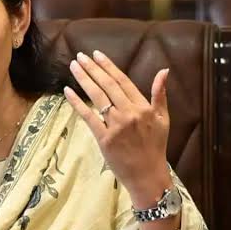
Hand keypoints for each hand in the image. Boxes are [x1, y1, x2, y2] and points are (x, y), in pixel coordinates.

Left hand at [63, 50, 171, 203]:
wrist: (148, 175)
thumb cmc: (155, 147)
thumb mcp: (163, 119)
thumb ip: (160, 94)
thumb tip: (163, 71)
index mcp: (143, 107)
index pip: (122, 81)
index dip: (108, 66)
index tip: (97, 54)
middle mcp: (129, 113)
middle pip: (107, 86)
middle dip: (92, 69)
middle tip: (80, 56)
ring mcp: (115, 126)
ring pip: (97, 97)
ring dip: (84, 80)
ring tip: (74, 66)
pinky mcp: (104, 138)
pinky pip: (88, 117)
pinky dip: (77, 103)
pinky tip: (67, 91)